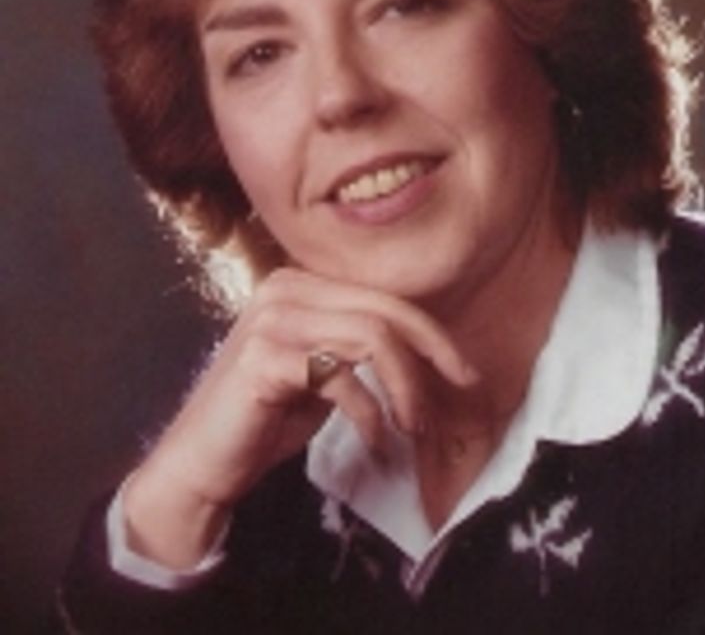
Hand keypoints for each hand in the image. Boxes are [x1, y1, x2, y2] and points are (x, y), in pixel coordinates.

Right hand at [122, 267, 475, 567]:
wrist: (202, 461)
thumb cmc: (266, 418)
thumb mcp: (323, 373)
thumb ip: (359, 349)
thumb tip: (428, 349)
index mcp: (299, 283)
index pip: (380, 296)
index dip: (430, 332)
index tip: (462, 370)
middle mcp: (284, 288)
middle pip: (381, 309)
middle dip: (430, 351)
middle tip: (458, 390)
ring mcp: (271, 318)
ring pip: (369, 337)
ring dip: (403, 387)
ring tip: (413, 427)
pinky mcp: (262, 356)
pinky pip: (338, 376)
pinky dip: (368, 412)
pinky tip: (374, 441)